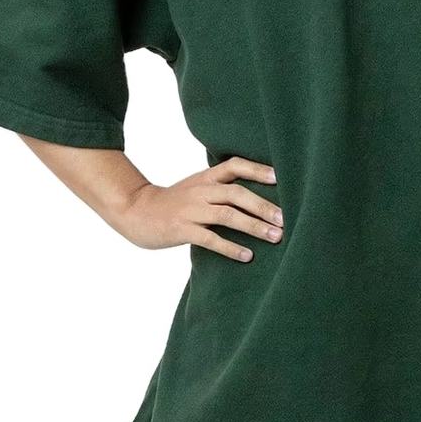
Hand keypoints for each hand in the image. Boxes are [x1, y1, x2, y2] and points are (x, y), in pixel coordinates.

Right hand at [113, 156, 282, 260]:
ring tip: (275, 237)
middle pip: (237, 193)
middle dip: (263, 206)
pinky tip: (247, 256)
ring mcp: (191, 210)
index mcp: (206, 178)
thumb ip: (221, 187)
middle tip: (285, 218)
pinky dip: (230, 247)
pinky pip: (210, 239)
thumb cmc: (173, 202)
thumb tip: (258, 196)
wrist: (135, 211)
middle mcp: (200, 191)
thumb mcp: (196, 187)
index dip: (258, 170)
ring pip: (227, 215)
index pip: (235, 165)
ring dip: (254, 226)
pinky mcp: (182, 230)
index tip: (280, 177)